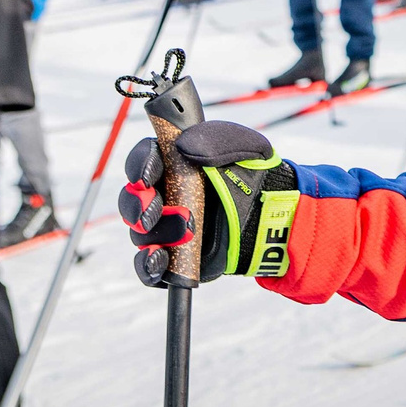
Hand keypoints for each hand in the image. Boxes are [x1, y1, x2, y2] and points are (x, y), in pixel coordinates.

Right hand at [118, 120, 299, 285]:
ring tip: (188, 230)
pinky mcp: (173, 256)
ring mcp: (166, 227)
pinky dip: (147, 264)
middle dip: (138, 204)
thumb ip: (213, 140)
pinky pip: (148, 266)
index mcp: (173, 162)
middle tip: (154, 209)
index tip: (146, 177)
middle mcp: (162, 194)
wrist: (273, 214)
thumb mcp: (243, 147)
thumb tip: (182, 145)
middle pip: (132, 199)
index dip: (139, 166)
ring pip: (141, 233)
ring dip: (158, 232)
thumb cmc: (254, 175)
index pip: (143, 160)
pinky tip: (158, 259)